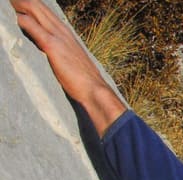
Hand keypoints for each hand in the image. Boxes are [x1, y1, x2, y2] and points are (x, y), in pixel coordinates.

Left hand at [10, 0, 125, 133]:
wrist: (94, 90)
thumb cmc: (84, 80)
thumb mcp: (70, 60)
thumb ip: (58, 51)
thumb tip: (46, 49)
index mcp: (66, 33)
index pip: (45, 11)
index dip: (30, 6)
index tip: (19, 6)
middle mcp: (62, 31)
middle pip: (38, 7)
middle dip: (23, 2)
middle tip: (11, 1)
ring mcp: (58, 37)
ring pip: (36, 11)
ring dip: (21, 5)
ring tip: (10, 3)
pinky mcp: (53, 46)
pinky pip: (34, 27)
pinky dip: (24, 20)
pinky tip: (17, 18)